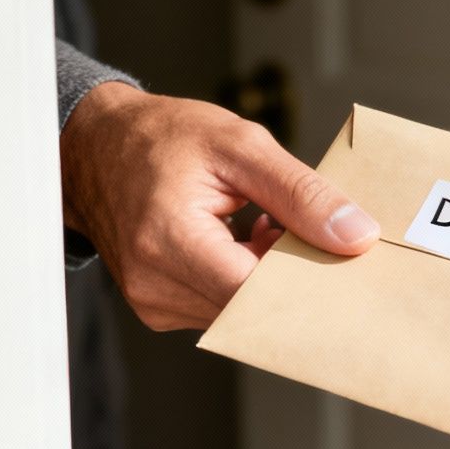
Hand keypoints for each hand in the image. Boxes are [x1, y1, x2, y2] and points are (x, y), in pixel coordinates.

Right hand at [60, 84, 378, 329]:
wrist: (94, 146)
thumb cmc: (160, 137)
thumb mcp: (240, 146)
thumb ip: (301, 194)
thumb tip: (355, 236)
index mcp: (168, 241)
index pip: (257, 293)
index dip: (307, 280)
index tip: (342, 258)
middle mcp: (154, 286)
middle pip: (253, 309)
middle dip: (291, 274)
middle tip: (310, 231)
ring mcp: (153, 302)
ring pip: (241, 311)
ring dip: (266, 274)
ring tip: (263, 223)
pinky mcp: (159, 307)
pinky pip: (221, 306)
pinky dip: (244, 278)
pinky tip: (243, 238)